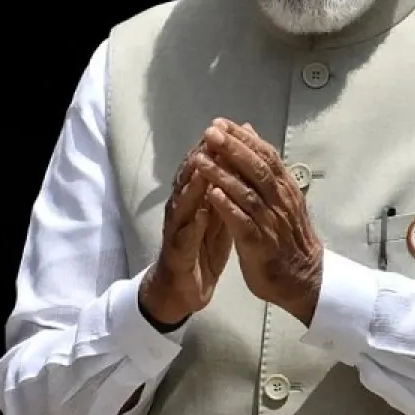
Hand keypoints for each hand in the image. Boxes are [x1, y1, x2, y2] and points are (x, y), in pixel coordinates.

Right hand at [138, 124, 235, 326]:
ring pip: (182, 201)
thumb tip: (238, 162)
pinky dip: (192, 222)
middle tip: (213, 135)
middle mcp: (182, 208)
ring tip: (202, 165)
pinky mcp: (177, 251)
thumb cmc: (200, 248)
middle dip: (201, 156)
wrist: (183, 288)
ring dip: (192, 183)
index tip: (229, 127)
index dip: (214, 148)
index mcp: (195, 198)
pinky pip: (184, 235)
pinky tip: (200, 213)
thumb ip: (225, 190)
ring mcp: (177, 228)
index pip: (202, 167)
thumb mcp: (216, 215)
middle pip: (189, 177)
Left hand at [199, 119, 324, 324]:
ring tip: (202, 159)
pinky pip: (244, 222)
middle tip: (211, 132)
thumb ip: (264, 165)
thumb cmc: (287, 236)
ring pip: (247, 193)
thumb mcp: (280, 197)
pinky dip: (229, 207)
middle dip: (233, 149)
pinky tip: (213, 195)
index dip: (243, 139)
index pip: (265, 155)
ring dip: (223, 175)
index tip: (221, 123)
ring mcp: (271, 222)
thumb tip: (250, 132)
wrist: (304, 279)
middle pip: (257, 169)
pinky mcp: (260, 244)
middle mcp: (280, 201)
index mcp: (284, 188)